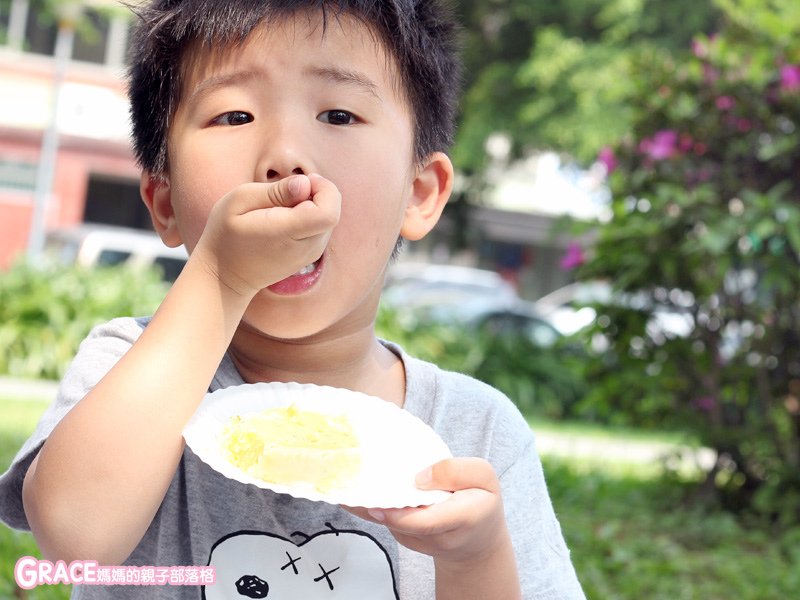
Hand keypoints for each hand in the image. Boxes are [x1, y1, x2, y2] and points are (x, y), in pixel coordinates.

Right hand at [193, 174, 340, 297]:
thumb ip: (275, 191)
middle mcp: (305, 248)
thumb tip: (305, 184)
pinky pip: (322, 227)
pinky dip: (310, 215)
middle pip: (333, 211)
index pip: (328, 212)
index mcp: (286, 233)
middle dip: (318, 192)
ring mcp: (310, 255)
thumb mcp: (239, 201)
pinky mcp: (311, 255)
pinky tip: (286, 217)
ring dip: (313, 203)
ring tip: (282, 206)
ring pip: (330, 218)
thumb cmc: (226, 234)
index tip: (301, 182)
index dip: (323, 189)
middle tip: (289, 190)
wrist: (225, 276)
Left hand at [345, 458, 520, 597]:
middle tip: (346, 482)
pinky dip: (368, 503)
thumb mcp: (484, 477)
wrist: (477, 540)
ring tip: (342, 477)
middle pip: (401, 524)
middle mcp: (437, 537)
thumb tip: (420, 476)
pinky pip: (384, 520)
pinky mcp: (405, 538)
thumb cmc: (481, 501)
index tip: (376, 504)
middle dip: (373, 505)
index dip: (400, 515)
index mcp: (462, 518)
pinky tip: (352, 485)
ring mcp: (419, 542)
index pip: (428, 522)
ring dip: (366, 502)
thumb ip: (457, 471)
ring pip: (388, 522)